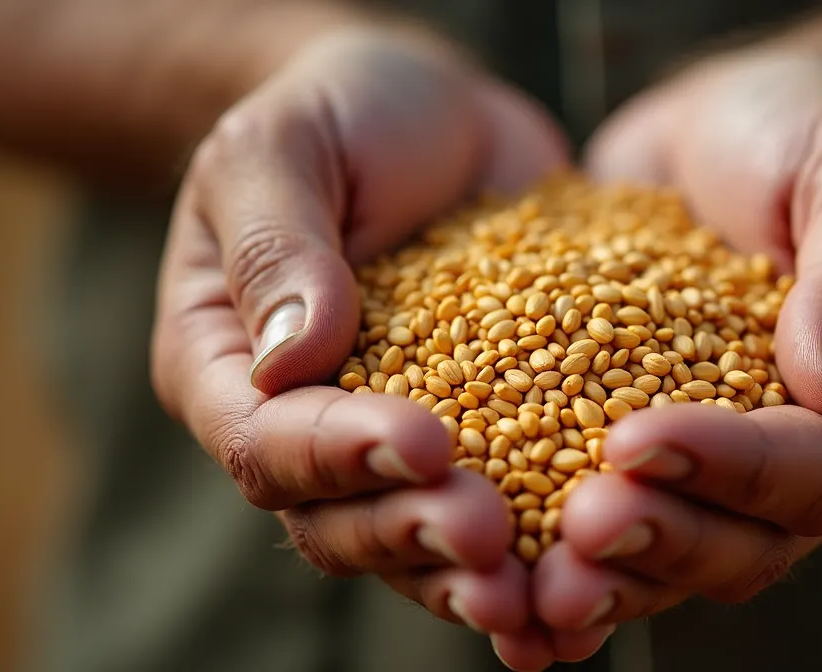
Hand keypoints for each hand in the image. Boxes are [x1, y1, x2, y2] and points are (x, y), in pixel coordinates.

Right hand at [149, 25, 569, 641]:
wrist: (432, 114)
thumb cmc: (338, 113)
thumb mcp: (283, 147)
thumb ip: (278, 244)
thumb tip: (294, 359)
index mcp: (227, 367)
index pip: (266, 441)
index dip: (340, 456)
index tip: (427, 443)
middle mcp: (307, 425)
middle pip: (339, 520)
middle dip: (415, 535)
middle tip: (490, 538)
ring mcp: (398, 438)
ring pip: (418, 539)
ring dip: (476, 575)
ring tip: (544, 601)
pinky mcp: (485, 431)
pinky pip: (505, 505)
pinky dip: (542, 551)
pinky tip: (594, 584)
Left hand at [531, 51, 821, 631]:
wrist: (723, 130)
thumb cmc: (805, 134)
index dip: (736, 470)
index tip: (635, 439)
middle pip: (757, 541)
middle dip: (665, 539)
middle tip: (576, 530)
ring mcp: (739, 469)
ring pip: (687, 556)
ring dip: (614, 574)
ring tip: (533, 577)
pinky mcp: (660, 455)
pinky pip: (629, 521)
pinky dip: (572, 556)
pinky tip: (513, 576)